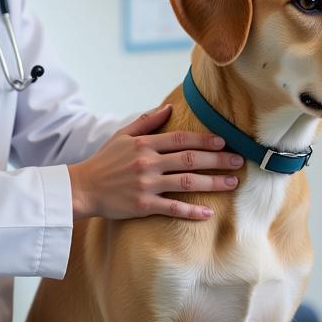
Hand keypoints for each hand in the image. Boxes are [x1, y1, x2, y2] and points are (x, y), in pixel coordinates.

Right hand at [67, 105, 242, 221]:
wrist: (83, 188)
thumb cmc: (104, 161)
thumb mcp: (122, 136)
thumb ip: (145, 121)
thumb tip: (168, 109)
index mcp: (144, 144)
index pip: (181, 139)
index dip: (205, 139)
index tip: (224, 142)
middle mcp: (148, 162)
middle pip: (190, 159)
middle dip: (218, 160)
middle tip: (238, 161)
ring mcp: (146, 185)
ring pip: (187, 183)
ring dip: (213, 183)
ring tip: (232, 183)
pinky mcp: (143, 205)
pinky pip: (173, 209)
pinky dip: (191, 211)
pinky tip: (209, 212)